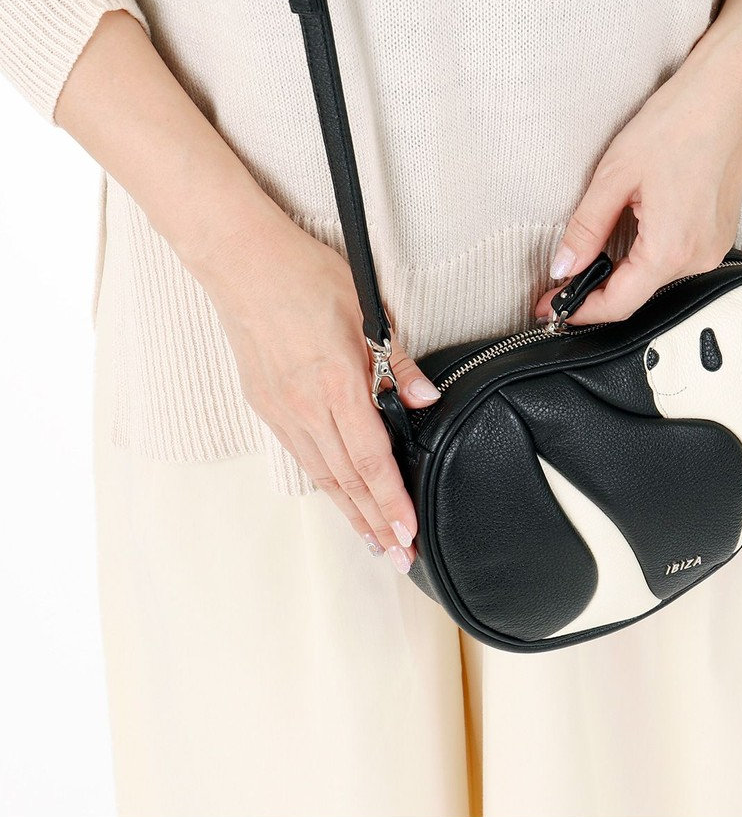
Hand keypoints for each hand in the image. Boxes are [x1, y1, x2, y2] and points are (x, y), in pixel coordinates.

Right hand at [196, 215, 440, 572]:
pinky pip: (302, 455)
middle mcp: (305, 407)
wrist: (241, 262)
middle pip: (347, 480)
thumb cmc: (304, 276)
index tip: (408, 533)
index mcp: (335, 384)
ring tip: (374, 540)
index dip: (392, 501)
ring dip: (350, 511)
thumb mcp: (366, 311)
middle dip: (376, 523)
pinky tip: (339, 495)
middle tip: (400, 555)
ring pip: (322, 474)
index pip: (371, 459)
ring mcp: (282, 409)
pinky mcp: (266, 404)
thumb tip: (425, 400)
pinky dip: (325, 483)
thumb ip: (396, 364)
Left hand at [534, 27, 741, 325]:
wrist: (728, 91)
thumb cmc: (679, 122)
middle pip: (637, 294)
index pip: (618, 304)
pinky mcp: (718, 232)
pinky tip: (627, 236)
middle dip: (597, 293)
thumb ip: (586, 229)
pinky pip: (675, 258)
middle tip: (559, 285)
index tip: (549, 307)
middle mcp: (698, 256)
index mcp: (671, 249)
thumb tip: (563, 265)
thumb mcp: (614, 176)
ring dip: (621, 274)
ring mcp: (713, 246)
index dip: (579, 310)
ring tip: (589, 258)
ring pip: (655, 277)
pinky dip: (645, 256)